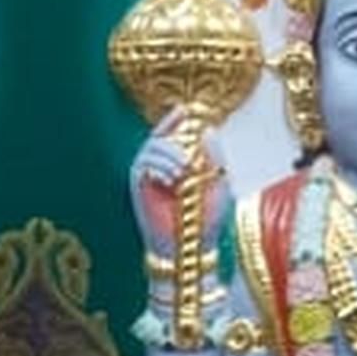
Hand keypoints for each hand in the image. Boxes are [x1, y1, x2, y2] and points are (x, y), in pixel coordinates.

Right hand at [128, 119, 212, 266]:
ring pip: (153, 145)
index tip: (186, 110)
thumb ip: (215, 155)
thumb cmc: (206, 218)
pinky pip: (144, 162)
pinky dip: (159, 166)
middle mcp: (163, 162)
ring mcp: (149, 172)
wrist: (192, 245)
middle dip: (177, 139)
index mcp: (182, 159)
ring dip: (169, 155)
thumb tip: (207, 129)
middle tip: (190, 158)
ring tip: (182, 173)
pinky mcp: (138, 184)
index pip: (175, 129)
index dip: (178, 118)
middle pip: (163, 133)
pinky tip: (171, 180)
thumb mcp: (219, 181)